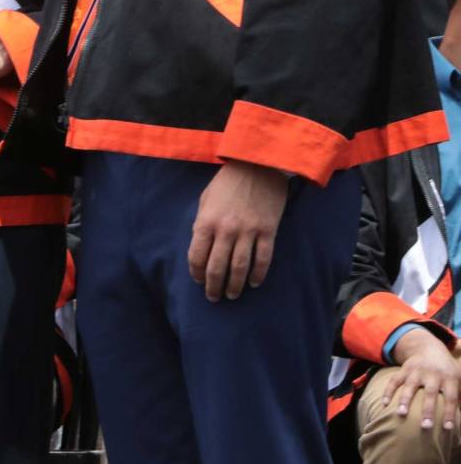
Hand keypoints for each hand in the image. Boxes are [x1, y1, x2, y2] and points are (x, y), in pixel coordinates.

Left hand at [187, 159, 289, 300]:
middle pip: (217, 267)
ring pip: (240, 268)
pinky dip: (258, 274)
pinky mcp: (267, 231)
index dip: (196, 273)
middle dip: (213, 286)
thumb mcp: (206, 200)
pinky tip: (253, 283)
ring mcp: (248, 232)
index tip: (198, 281)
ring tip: (232, 295)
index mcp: (206, 221)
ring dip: (235, 285)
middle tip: (214, 297)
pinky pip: (263, 259)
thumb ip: (202, 224)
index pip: (196, 256)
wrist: (256, 166)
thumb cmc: (227, 183)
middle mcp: (225, 230)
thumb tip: (201, 247)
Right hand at [385, 328, 460, 430]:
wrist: (428, 347)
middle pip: (430, 393)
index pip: (451, 398)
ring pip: (410, 386)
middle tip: (426, 426)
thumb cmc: (447, 370)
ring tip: (401, 414)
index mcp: (449, 378)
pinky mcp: (404, 369)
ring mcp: (416, 371)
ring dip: (405, 400)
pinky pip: (394, 380)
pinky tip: (384, 404)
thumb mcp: (458, 377)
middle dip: (428, 410)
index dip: (449, 413)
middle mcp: (432, 374)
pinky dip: (388, 391)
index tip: (447, 428)